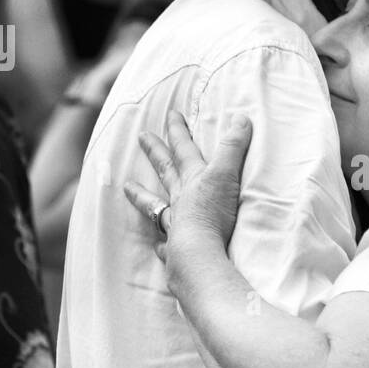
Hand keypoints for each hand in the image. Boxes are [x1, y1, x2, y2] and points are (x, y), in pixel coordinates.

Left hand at [124, 111, 252, 263]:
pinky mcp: (176, 249)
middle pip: (165, 171)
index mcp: (193, 179)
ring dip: (142, 196)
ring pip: (155, 206)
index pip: (184, 149)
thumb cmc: (213, 213)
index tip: (171, 115)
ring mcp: (175, 223)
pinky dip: (160, 243)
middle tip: (141, 137)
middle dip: (156, 152)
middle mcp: (180, 198)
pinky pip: (165, 244)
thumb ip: (233, 147)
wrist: (199, 252)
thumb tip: (241, 118)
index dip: (178, 131)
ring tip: (127, 187)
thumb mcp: (227, 175)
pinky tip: (157, 244)